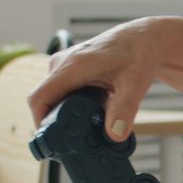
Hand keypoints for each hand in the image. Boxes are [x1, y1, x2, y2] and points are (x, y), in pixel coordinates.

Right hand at [27, 19, 163, 140]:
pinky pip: (62, 92)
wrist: (143, 39)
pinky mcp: (69, 69)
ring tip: (87, 129)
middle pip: (45, 101)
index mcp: (71, 67)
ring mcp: (64, 66)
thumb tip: (114, 136)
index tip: (53, 142)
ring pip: (54, 97)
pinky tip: (91, 115)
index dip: (40, 123)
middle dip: (57, 123)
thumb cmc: (138, 55)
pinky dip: (72, 106)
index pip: (39, 98)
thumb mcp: (134, 84)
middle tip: (76, 142)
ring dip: (67, 114)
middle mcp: (61, 64)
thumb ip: (124, 109)